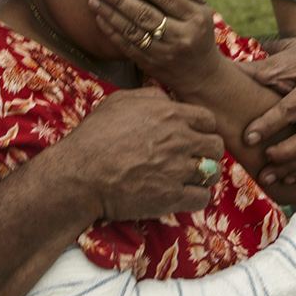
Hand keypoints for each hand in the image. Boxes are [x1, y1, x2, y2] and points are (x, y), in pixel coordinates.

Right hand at [48, 87, 224, 220]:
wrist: (80, 173)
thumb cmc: (95, 135)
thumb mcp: (120, 101)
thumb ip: (151, 97)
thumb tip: (169, 100)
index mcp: (169, 115)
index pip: (208, 120)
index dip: (202, 128)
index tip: (192, 135)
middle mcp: (179, 141)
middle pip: (216, 146)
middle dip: (207, 150)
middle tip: (193, 156)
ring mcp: (177, 170)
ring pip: (213, 173)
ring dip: (204, 175)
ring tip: (190, 176)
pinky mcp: (171, 197)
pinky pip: (202, 198)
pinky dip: (196, 196)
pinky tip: (183, 193)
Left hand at [90, 0, 222, 94]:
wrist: (201, 75)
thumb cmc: (200, 34)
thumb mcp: (204, 11)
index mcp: (195, 19)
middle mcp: (180, 36)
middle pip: (146, 15)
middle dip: (120, 0)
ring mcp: (164, 53)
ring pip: (133, 32)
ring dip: (111, 15)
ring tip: (94, 0)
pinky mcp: (150, 64)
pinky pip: (127, 47)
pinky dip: (112, 33)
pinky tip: (100, 18)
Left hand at [236, 37, 295, 183]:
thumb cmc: (294, 60)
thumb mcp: (276, 60)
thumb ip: (252, 72)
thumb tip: (220, 73)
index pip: (291, 110)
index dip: (268, 126)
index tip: (247, 138)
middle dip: (284, 155)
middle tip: (262, 162)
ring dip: (291, 169)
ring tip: (267, 177)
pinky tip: (286, 177)